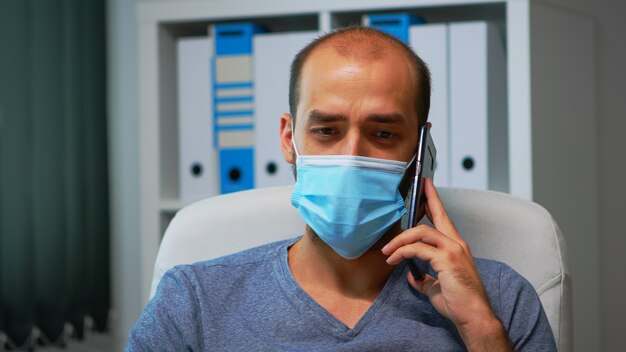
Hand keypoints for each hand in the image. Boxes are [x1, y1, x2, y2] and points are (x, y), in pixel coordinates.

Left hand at [382, 179, 511, 350]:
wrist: (473, 317)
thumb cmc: (459, 303)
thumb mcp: (436, 287)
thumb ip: (424, 278)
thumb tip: (412, 275)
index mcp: (456, 247)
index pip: (444, 218)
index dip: (434, 201)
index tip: (427, 187)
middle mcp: (457, 244)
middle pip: (436, 216)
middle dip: (423, 201)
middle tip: (411, 192)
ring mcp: (453, 250)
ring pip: (422, 232)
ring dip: (400, 239)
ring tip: (387, 251)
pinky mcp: (446, 259)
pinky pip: (418, 249)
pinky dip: (402, 252)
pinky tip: (394, 260)